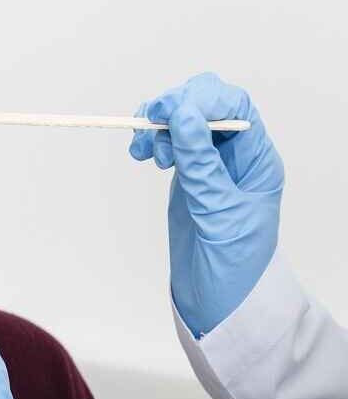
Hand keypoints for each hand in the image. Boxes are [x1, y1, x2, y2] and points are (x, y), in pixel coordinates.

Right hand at [129, 72, 283, 336]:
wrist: (218, 299)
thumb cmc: (231, 263)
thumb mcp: (217, 210)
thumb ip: (200, 162)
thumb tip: (183, 113)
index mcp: (256, 160)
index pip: (234, 107)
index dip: (200, 99)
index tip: (167, 110)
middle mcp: (235, 154)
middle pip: (206, 105)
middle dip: (175, 108)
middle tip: (149, 124)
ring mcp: (210, 162)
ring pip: (182, 120)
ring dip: (158, 125)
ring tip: (144, 151)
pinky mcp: (188, 172)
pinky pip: (169, 140)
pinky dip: (152, 139)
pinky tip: (142, 153)